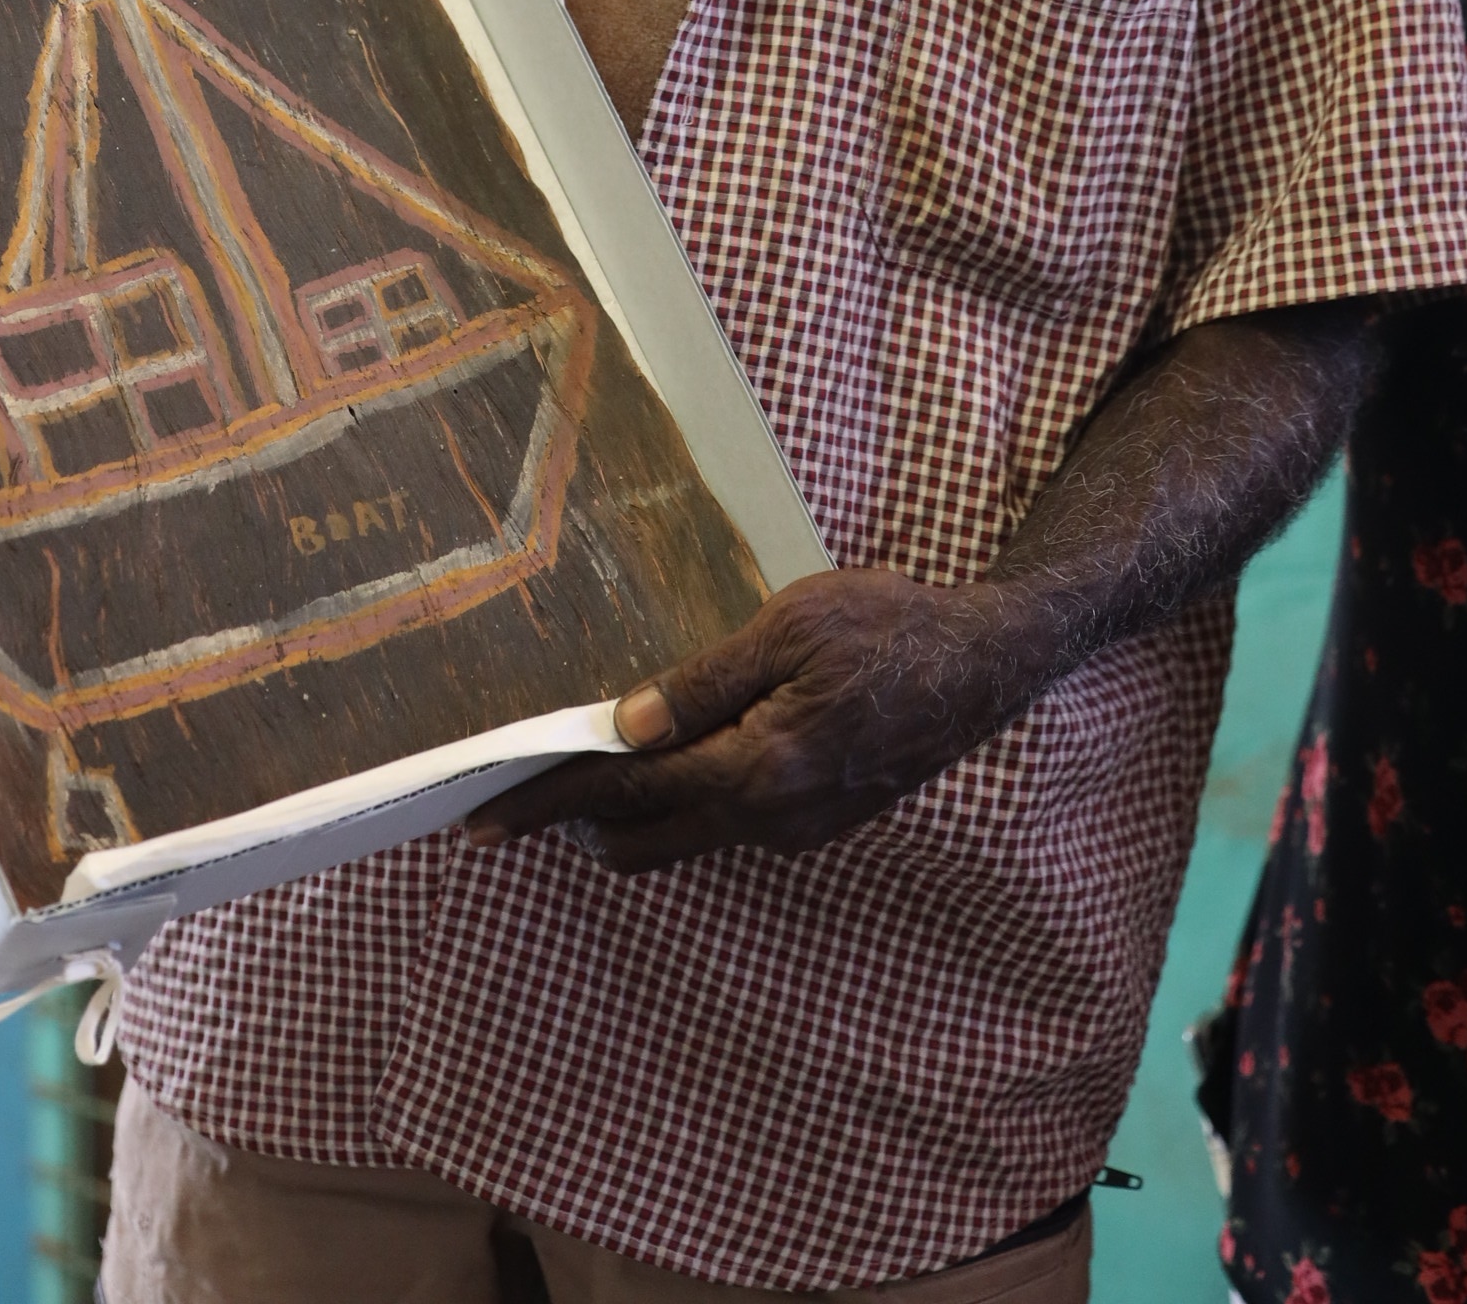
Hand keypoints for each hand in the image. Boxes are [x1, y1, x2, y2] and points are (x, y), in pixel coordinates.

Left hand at [464, 567, 1066, 874]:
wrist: (986, 663)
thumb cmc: (888, 626)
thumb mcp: (789, 627)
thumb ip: (703, 683)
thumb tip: (622, 727)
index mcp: (757, 769)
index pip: (624, 795)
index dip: (546, 803)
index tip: (481, 818)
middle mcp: (771, 817)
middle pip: (642, 840)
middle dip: (575, 822)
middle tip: (515, 794)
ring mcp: (798, 828)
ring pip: (685, 836)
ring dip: (629, 815)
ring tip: (581, 771)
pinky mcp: (817, 819)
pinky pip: (727, 822)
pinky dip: (683, 800)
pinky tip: (671, 757)